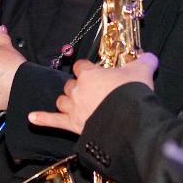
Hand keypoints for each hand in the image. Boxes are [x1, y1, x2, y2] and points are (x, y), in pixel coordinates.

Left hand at [28, 54, 157, 133]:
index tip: (97, 74)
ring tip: (75, 105)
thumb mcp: (142, 71)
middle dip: (78, 88)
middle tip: (93, 93)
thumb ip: (144, 61)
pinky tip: (32, 118)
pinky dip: (42, 119)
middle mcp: (77, 89)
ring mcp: (73, 107)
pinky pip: (53, 121)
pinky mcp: (72, 125)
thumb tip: (150, 57)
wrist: (129, 120)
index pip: (81, 66)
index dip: (89, 70)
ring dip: (67, 102)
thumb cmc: (132, 93)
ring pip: (62, 101)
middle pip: (70, 84)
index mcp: (89, 74)